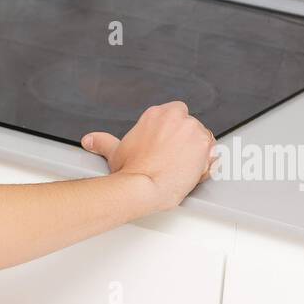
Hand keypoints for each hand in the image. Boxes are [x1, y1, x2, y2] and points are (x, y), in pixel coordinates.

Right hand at [81, 101, 218, 211]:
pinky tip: (190, 173)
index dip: (173, 133)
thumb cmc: (130, 172)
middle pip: (190, 127)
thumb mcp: (115, 153)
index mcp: (157, 115)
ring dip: (196, 153)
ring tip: (179, 169)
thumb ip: (103, 142)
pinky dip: (206, 164)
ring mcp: (193, 131)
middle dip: (185, 143)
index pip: (176, 114)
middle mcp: (177, 118)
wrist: (142, 188)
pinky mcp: (206, 145)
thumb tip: (90, 140)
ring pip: (202, 139)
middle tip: (172, 160)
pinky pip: (213, 153)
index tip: (166, 145)